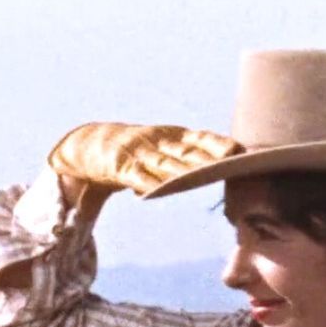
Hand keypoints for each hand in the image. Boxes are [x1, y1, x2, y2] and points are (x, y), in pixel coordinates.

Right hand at [47, 122, 241, 197]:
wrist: (88, 146)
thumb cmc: (134, 152)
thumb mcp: (160, 150)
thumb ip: (185, 161)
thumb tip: (220, 167)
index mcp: (170, 136)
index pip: (199, 138)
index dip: (217, 143)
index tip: (237, 150)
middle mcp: (157, 142)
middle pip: (186, 152)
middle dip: (208, 157)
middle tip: (230, 162)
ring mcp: (138, 153)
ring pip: (164, 164)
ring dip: (183, 171)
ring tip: (202, 177)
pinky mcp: (118, 167)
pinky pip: (135, 176)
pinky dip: (146, 183)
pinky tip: (157, 190)